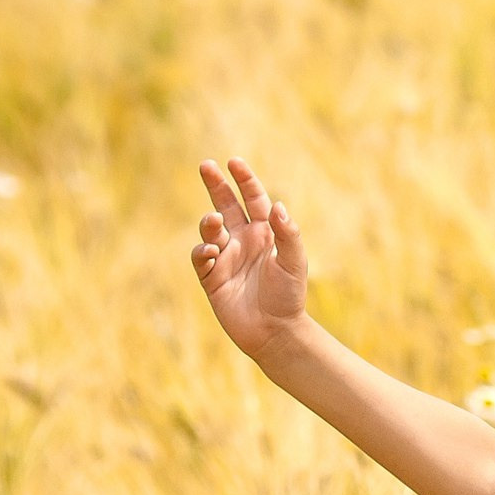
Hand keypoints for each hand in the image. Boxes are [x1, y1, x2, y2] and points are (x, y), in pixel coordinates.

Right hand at [191, 157, 309, 359]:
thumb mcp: (294, 262)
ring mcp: (225, 257)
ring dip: (209, 222)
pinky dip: (202, 250)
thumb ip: (287, 234)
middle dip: (216, 185)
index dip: (244, 180)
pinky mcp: (211, 277)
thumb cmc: (289, 296)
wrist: (275, 332)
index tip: (234, 162)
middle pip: (226, 205)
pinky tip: (211, 252)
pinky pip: (200, 257)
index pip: (253, 200)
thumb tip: (277, 205)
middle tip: (205, 165)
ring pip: (210, 229)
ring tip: (214, 221)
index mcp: (264, 233)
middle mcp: (243, 241)